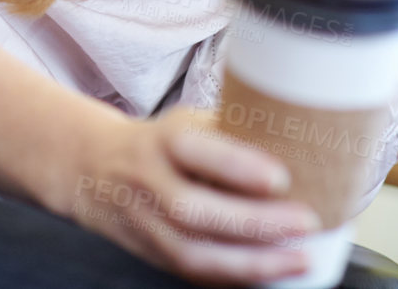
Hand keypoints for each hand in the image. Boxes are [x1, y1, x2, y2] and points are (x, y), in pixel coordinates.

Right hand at [65, 104, 320, 284]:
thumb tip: (298, 143)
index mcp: (158, 140)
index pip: (190, 149)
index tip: (279, 176)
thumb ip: (229, 134)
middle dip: (253, 222)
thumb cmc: (159, 144)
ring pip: (191, 252)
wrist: (92, 168)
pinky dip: (234, 276)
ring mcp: (144, 222)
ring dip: (250, 261)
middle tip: (305, 221)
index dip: (234, 164)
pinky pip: (192, 272)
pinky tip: (270, 272)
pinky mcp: (150, 253)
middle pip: (192, 209)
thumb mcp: (185, 123)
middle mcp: (146, 181)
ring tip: (299, 259)